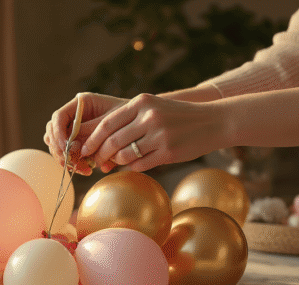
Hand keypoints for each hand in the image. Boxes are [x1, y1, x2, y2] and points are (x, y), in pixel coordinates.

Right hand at [44, 93, 126, 174]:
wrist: (140, 126)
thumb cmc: (129, 118)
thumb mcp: (112, 122)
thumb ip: (91, 131)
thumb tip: (72, 145)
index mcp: (80, 104)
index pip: (58, 117)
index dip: (58, 133)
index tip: (66, 147)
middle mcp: (73, 116)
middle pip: (52, 133)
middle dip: (60, 149)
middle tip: (73, 162)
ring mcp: (74, 131)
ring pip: (57, 146)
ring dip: (66, 159)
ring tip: (83, 168)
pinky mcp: (79, 145)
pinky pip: (68, 155)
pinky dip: (74, 164)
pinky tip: (87, 169)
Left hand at [79, 93, 224, 172]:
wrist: (213, 122)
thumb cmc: (178, 116)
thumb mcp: (154, 107)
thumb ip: (129, 119)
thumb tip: (100, 139)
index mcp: (141, 103)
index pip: (107, 124)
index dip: (92, 139)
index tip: (85, 148)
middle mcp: (149, 117)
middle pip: (113, 141)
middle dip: (100, 154)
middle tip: (94, 161)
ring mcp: (159, 136)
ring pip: (125, 155)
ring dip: (115, 162)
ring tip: (113, 163)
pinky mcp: (168, 152)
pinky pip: (140, 164)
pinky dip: (132, 167)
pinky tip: (133, 164)